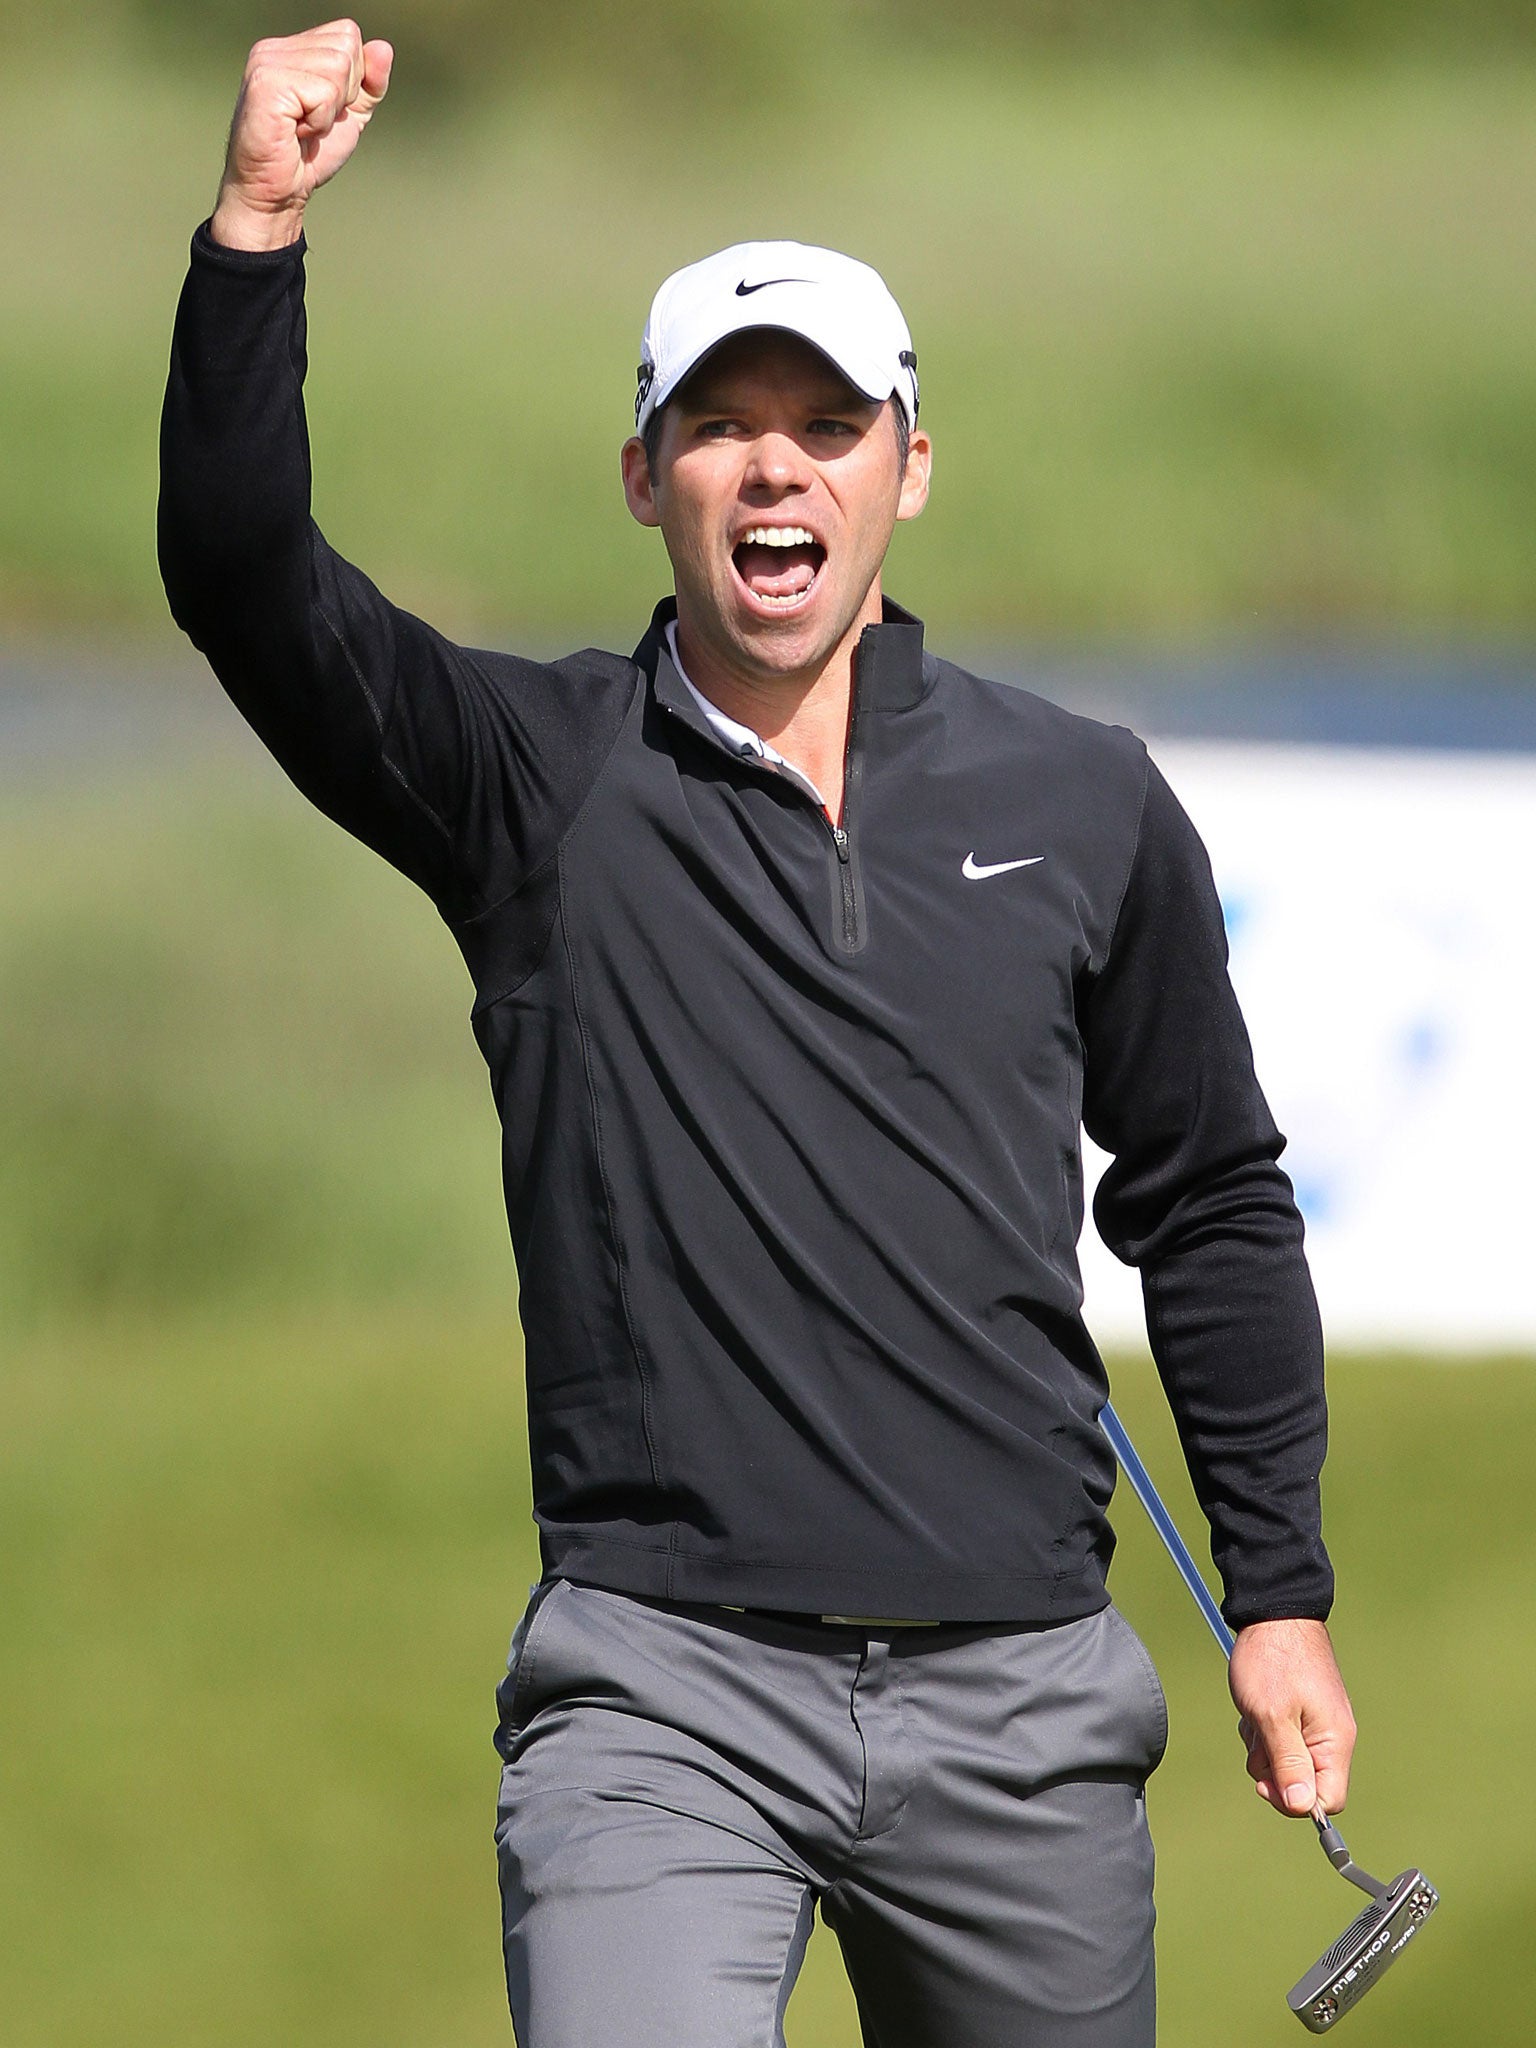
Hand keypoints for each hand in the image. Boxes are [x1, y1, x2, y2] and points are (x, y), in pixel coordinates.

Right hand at [211, 20, 392, 250]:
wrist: (277, 193)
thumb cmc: (307, 157)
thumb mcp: (349, 115)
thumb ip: (369, 83)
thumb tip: (383, 48)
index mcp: (292, 50)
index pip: (348, 34)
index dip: (353, 79)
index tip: (326, 110)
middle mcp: (276, 48)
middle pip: (346, 46)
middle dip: (344, 94)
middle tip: (314, 121)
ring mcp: (268, 62)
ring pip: (337, 66)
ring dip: (330, 109)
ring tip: (304, 126)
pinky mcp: (267, 83)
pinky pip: (323, 92)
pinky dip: (319, 121)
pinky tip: (296, 132)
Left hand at [1229, 1617, 1355, 1818]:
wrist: (1273, 1613)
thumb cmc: (1272, 1660)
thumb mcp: (1272, 1717)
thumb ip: (1288, 1763)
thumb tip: (1303, 1808)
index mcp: (1335, 1742)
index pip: (1328, 1800)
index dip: (1295, 1802)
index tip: (1266, 1782)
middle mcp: (1332, 1737)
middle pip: (1303, 1784)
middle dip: (1272, 1769)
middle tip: (1257, 1738)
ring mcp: (1317, 1724)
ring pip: (1286, 1762)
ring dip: (1263, 1747)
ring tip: (1255, 1714)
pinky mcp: (1302, 1713)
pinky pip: (1280, 1739)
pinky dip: (1262, 1729)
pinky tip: (1255, 1707)